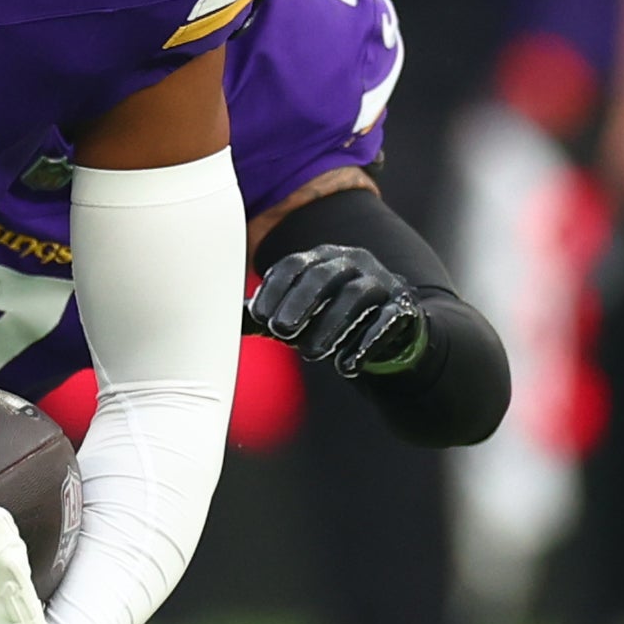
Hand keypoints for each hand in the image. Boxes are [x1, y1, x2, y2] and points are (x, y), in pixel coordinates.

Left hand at [251, 244, 429, 380]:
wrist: (391, 329)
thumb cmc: (331, 317)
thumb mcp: (297, 314)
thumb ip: (264, 315)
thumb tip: (220, 322)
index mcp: (321, 257)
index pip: (294, 264)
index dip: (274, 288)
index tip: (258, 316)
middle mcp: (353, 262)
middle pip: (325, 275)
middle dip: (300, 302)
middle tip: (280, 332)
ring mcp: (382, 282)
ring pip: (357, 296)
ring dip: (330, 325)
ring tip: (310, 353)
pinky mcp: (404, 308)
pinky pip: (388, 320)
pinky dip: (366, 343)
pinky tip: (346, 366)